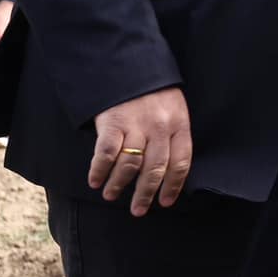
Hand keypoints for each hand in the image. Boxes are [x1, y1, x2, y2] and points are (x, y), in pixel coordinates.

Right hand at [90, 87, 191, 215]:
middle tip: (138, 210)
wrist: (130, 66)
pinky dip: (99, 171)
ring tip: (112, 195)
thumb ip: (173, 135)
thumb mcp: (174, 109)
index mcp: (179, 123)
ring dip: (119, 185)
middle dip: (145, 194)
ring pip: (130, 165)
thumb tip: (170, 172)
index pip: (181, 161)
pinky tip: (95, 181)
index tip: (166, 202)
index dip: (173, 185)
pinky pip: (106, 154)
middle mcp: (160, 126)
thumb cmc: (154, 94)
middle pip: (155, 168)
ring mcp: (136, 125)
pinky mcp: (113, 123)